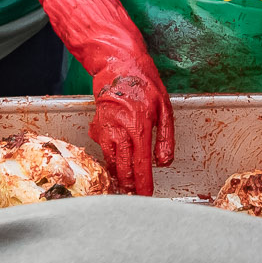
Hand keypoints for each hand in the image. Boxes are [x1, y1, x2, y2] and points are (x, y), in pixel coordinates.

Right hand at [88, 68, 171, 194]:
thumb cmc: (144, 84)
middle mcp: (118, 131)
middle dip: (129, 186)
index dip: (143, 183)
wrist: (117, 66)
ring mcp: (105, 130)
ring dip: (119, 176)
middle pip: (123, 169)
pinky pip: (103, 151)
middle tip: (135, 196)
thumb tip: (164, 162)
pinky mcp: (96, 128)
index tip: (146, 195)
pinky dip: (111, 160)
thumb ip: (165, 138)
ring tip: (127, 185)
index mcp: (138, 127)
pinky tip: (119, 162)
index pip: (140, 164)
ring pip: (111, 162)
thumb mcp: (164, 108)